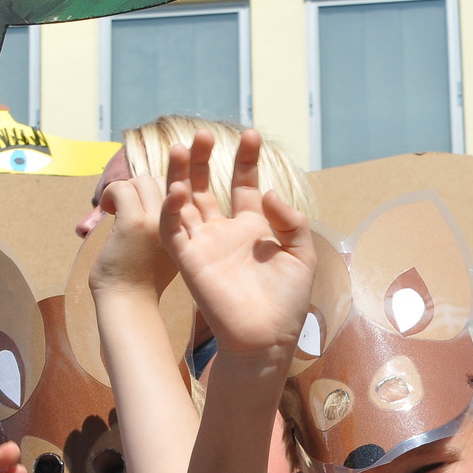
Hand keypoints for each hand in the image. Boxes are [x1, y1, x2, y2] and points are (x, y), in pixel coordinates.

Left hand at [89, 173, 176, 297]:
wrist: (129, 302)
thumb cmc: (142, 279)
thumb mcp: (165, 250)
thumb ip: (164, 226)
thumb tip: (142, 195)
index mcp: (188, 230)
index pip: (179, 191)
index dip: (158, 191)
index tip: (142, 205)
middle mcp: (178, 224)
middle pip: (161, 181)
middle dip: (140, 189)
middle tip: (126, 209)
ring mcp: (157, 223)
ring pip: (142, 181)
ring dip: (125, 190)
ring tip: (116, 210)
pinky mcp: (134, 224)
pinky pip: (122, 189)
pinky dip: (111, 193)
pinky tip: (107, 209)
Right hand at [157, 129, 313, 358]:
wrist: (268, 338)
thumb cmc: (287, 302)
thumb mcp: (300, 255)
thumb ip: (291, 222)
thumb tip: (268, 192)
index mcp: (252, 228)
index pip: (243, 184)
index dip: (246, 159)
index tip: (251, 134)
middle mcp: (223, 232)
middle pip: (207, 186)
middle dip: (206, 159)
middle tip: (207, 133)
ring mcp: (203, 245)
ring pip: (184, 201)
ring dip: (181, 174)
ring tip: (185, 146)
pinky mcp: (188, 261)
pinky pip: (173, 230)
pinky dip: (172, 208)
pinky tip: (179, 188)